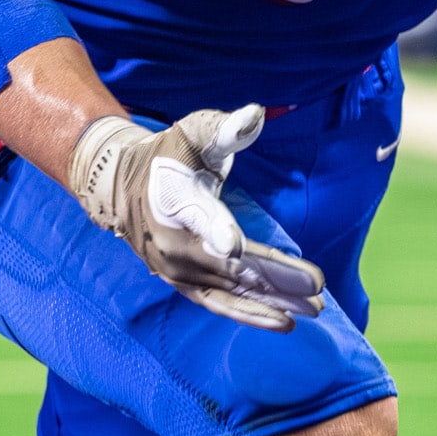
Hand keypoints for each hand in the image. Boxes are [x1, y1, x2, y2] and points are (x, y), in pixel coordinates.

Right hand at [70, 105, 326, 331]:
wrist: (119, 188)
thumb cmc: (168, 156)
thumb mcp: (192, 135)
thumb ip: (223, 129)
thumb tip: (255, 115)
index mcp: (174, 199)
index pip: (198, 217)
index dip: (216, 231)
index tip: (235, 246)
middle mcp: (173, 243)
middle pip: (229, 264)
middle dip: (274, 278)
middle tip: (316, 286)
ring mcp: (176, 271)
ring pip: (230, 291)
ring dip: (271, 303)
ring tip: (312, 310)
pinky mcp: (183, 285)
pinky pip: (220, 303)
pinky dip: (250, 314)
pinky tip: (282, 320)